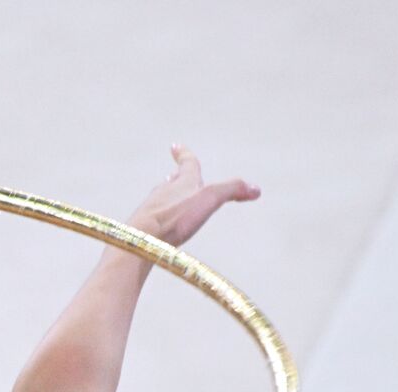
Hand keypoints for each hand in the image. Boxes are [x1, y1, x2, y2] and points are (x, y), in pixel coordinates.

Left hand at [127, 144, 259, 247]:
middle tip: (174, 174)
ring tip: (168, 198)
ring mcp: (152, 209)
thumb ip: (231, 190)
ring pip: (161, 199)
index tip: (177, 146)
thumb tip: (255, 188)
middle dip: (176, 178)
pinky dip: (160, 218)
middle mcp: (164, 192)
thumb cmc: (175, 217)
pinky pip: (154, 219)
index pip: (186, 164)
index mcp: (182, 183)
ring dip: (167, 197)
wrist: (142, 239)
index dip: (184, 154)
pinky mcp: (144, 227)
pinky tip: (160, 227)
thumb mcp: (209, 198)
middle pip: (172, 182)